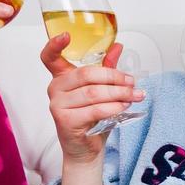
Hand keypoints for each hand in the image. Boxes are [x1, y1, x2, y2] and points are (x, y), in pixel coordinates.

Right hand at [40, 35, 144, 162]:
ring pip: (93, 92)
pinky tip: (123, 107)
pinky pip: (94, 109)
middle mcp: (55, 89)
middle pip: (86, 74)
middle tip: (132, 82)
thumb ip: (105, 68)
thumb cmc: (91, 119)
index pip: (50, 57)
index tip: (66, 35)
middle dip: (114, 77)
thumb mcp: (100, 91)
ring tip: (134, 96)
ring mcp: (57, 105)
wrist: (84, 150)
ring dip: (118, 93)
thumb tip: (117, 46)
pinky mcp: (65, 121)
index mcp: (61, 77)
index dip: (54, 44)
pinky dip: (112, 107)